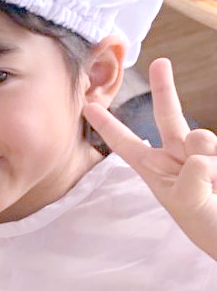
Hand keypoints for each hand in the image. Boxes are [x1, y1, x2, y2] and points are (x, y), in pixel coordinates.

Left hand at [85, 59, 216, 259]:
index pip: (126, 144)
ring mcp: (206, 153)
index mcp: (156, 170)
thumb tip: (198, 152)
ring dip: (209, 162)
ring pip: (202, 137)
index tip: (87, 105)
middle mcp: (179, 156)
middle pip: (168, 115)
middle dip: (163, 88)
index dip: (107, 125)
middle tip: (159, 62)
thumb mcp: (189, 206)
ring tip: (214, 186)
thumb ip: (190, 180)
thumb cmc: (208, 227)